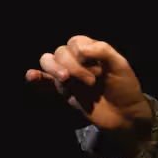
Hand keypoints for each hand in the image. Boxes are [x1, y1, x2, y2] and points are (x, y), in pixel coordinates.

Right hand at [25, 35, 150, 131]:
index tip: (97, 66)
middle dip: (73, 65)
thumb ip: (103, 51)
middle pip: (60, 52)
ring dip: (55, 69)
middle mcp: (79, 61)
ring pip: (49, 62)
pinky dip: (36, 77)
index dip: (81, 51)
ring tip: (66, 79)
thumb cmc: (125, 88)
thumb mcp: (120, 65)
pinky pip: (45, 82)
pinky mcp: (64, 91)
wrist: (124, 115)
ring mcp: (70, 76)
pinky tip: (31, 75)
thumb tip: (79, 49)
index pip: (75, 42)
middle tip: (91, 81)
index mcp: (92, 51)